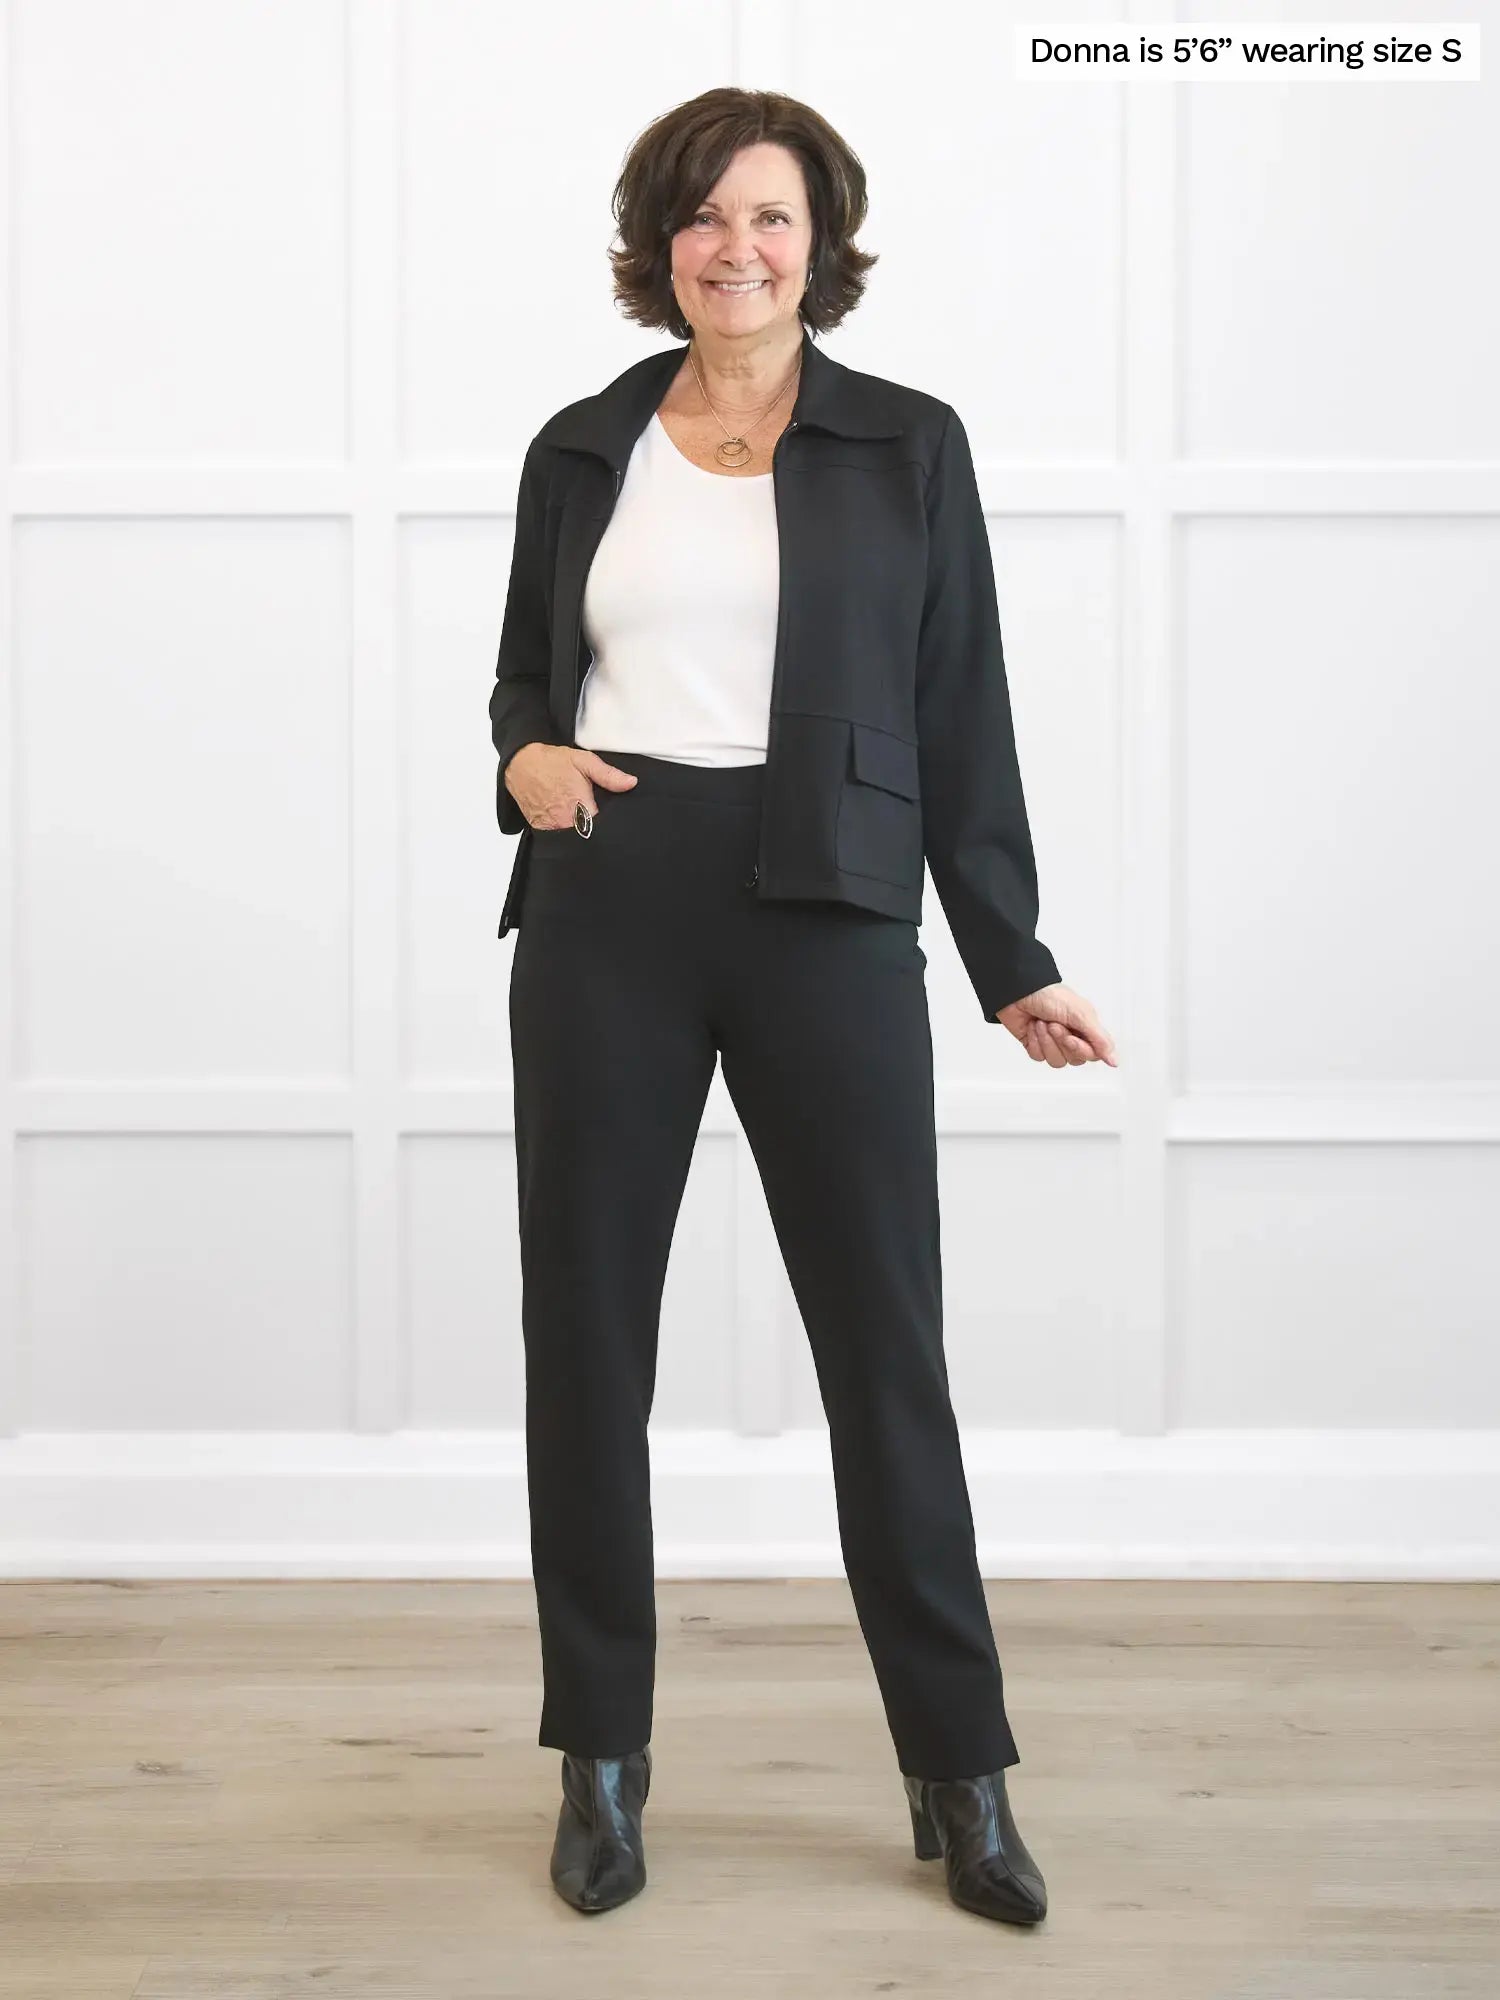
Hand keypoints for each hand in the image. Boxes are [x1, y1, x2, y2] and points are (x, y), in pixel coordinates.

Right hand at [505, 744, 638, 829]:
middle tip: (597, 818)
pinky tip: (568, 821)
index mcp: (581, 808)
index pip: (603, 831)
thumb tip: (630, 783)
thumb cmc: (552, 763)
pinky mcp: (541, 830)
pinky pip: (558, 838)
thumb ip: (609, 775)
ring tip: (580, 817)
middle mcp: (566, 822)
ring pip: (574, 839)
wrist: (520, 764)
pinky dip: (565, 832)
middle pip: (588, 837)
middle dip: (596, 831)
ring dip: (580, 832)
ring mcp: (552, 829)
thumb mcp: (584, 762)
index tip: (615, 823)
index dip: (610, 828)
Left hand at [996, 983, 1117, 1066]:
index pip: (1093, 1054)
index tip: (1071, 1038)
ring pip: (1056, 1061)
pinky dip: (1034, 1042)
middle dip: (1061, 1042)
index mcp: (1086, 1027)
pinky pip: (1038, 1057)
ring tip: (1042, 1023)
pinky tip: (1032, 1028)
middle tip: (1054, 1024)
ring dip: (1047, 1041)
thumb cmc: (1049, 994)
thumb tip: (1114, 1061)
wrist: (1018, 990)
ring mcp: (1053, 1042)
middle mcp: (1071, 1036)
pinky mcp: (1035, 1045)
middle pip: (1074, 1059)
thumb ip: (1100, 1040)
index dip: (1081, 1050)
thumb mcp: (1081, 1015)